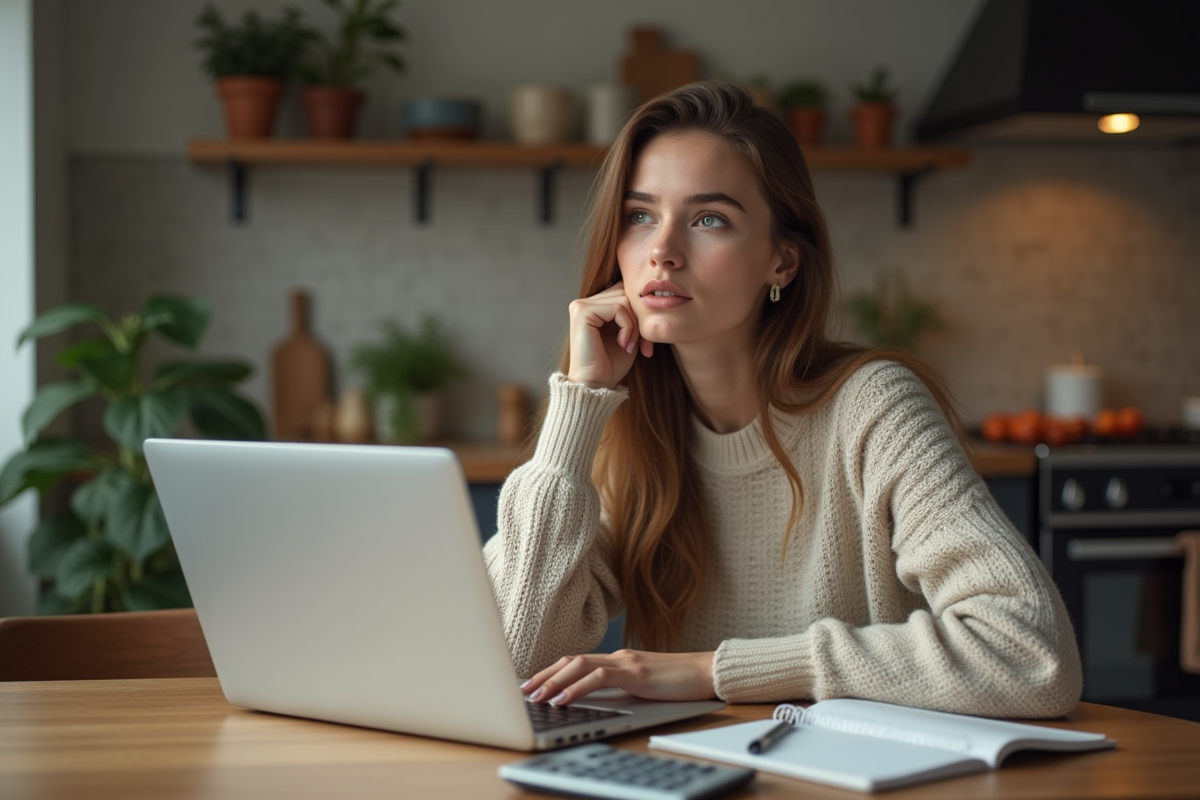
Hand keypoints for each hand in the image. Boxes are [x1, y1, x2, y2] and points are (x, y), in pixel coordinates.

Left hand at [521, 649, 715, 705]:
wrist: (707, 673)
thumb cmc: (678, 683)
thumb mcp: (643, 687)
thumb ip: (620, 689)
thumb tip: (595, 702)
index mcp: (618, 659)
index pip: (576, 661)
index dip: (551, 671)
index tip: (532, 683)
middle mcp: (618, 656)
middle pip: (571, 661)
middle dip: (544, 676)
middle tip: (524, 691)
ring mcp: (626, 662)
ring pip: (579, 665)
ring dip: (554, 682)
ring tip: (536, 697)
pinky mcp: (636, 673)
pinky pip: (599, 677)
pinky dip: (577, 689)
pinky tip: (563, 700)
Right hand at [566, 282, 654, 389]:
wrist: (596, 385)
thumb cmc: (611, 364)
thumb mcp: (629, 333)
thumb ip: (633, 313)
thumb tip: (648, 295)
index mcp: (593, 306)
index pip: (624, 291)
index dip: (639, 313)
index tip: (645, 341)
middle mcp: (584, 302)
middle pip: (625, 293)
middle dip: (639, 319)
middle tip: (643, 345)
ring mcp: (581, 306)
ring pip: (624, 300)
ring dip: (634, 325)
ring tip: (629, 345)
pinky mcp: (582, 312)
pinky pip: (617, 308)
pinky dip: (627, 327)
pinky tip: (622, 344)